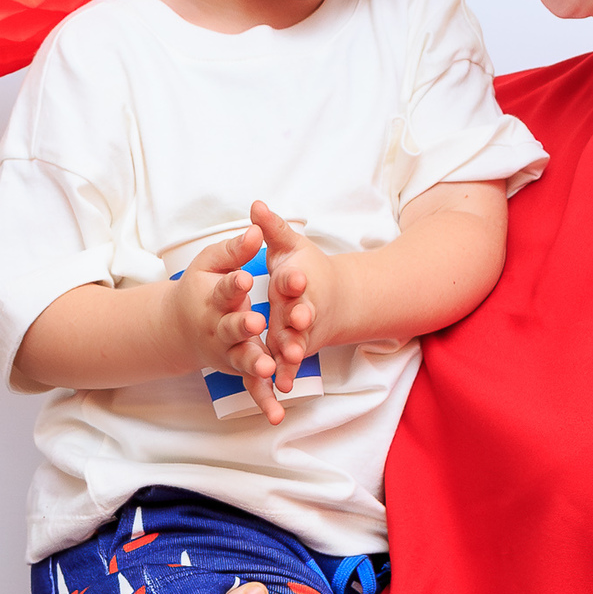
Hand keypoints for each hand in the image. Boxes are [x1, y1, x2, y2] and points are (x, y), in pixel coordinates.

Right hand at [170, 223, 283, 422]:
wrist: (178, 326)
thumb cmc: (200, 287)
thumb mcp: (211, 263)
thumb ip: (234, 249)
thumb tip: (256, 228)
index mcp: (212, 297)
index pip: (224, 288)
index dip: (234, 283)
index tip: (246, 277)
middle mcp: (216, 327)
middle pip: (230, 326)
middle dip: (242, 325)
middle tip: (256, 321)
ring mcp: (226, 350)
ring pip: (241, 359)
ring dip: (253, 364)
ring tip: (267, 367)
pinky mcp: (236, 368)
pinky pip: (251, 386)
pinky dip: (263, 400)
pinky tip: (277, 415)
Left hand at [249, 200, 336, 393]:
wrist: (337, 300)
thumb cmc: (308, 268)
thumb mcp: (290, 246)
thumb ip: (272, 229)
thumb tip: (255, 205)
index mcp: (299, 279)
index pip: (297, 278)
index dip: (295, 279)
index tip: (294, 277)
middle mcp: (304, 306)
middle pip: (303, 312)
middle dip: (301, 317)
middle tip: (299, 320)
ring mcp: (302, 332)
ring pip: (298, 342)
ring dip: (294, 352)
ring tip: (289, 360)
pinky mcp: (297, 350)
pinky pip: (290, 364)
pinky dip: (286, 375)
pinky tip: (279, 388)